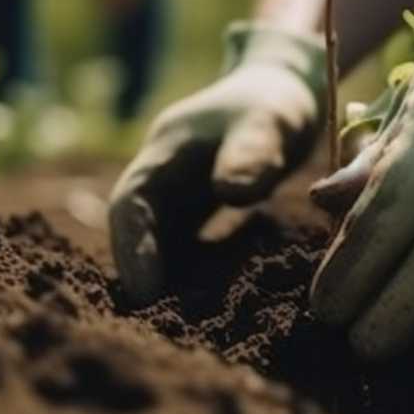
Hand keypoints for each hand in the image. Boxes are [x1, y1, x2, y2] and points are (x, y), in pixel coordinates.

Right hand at [107, 24, 325, 303]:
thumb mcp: (270, 119)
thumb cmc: (276, 101)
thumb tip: (229, 192)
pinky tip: (209, 308)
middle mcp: (161, 176)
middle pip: (134, 232)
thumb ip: (252, 151)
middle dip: (142, 275)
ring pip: (156, 244)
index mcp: (164, 151)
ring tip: (184, 326)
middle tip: (159, 325)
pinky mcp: (195, 210)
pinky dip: (189, 276)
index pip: (129, 205)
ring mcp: (175, 194)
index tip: (145, 291)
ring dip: (165, 281)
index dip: (132, 248)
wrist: (284, 87)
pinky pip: (182, 247)